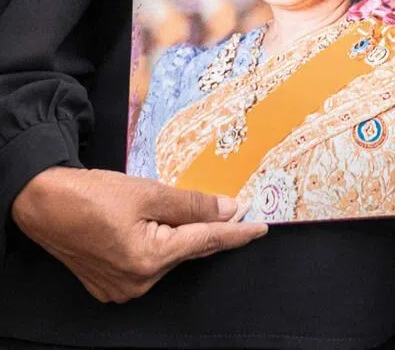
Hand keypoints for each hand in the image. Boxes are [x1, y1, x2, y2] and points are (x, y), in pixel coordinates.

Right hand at [11, 167, 267, 302]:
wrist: (44, 204)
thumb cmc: (93, 194)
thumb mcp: (149, 192)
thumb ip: (193, 204)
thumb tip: (228, 210)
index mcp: (149, 260)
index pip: (207, 242)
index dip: (237, 233)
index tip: (263, 228)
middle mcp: (138, 282)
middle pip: (188, 249)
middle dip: (210, 229)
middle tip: (236, 209)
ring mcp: (123, 288)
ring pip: (169, 255)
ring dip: (180, 234)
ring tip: (172, 208)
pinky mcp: (111, 284)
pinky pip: (150, 262)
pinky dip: (160, 243)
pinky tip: (157, 224)